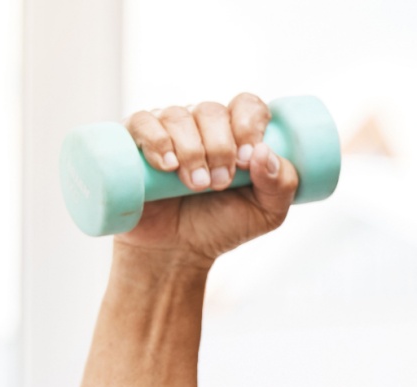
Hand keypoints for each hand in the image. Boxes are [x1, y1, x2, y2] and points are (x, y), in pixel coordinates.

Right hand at [117, 94, 299, 265]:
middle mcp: (202, 126)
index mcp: (236, 133)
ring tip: (195, 186)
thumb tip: (266, 153)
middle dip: (219, 148)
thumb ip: (281, 185)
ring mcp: (167, 131)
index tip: (246, 160)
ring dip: (191, 151)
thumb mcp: (265, 214)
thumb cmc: (222, 226)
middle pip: (211, 111)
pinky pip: (142, 122)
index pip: (246, 105)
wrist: (177, 252)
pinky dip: (156, 140)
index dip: (248, 125)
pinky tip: (167, 165)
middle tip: (219, 183)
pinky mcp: (135, 142)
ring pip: (178, 116)